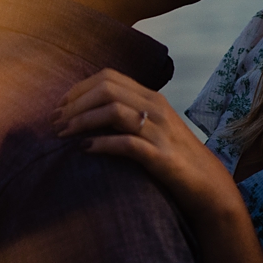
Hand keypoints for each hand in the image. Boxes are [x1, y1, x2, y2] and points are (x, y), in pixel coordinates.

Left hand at [53, 68, 243, 223]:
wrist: (208, 185)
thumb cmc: (174, 157)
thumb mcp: (151, 128)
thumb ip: (127, 115)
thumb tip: (89, 113)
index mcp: (151, 98)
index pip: (109, 77)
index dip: (79, 89)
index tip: (60, 106)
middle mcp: (155, 108)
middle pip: (106, 89)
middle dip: (74, 104)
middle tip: (54, 122)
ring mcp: (159, 131)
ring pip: (113, 111)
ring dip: (81, 121)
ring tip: (62, 135)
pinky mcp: (161, 156)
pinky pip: (126, 143)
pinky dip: (101, 143)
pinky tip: (85, 149)